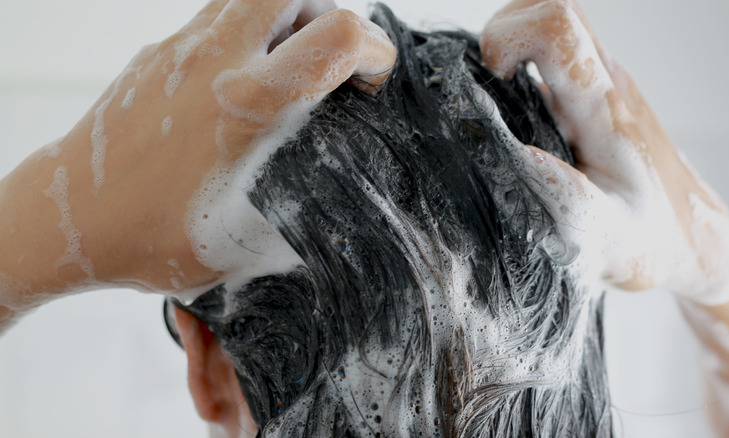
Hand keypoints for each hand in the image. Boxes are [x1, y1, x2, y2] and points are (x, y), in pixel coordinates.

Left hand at [0, 0, 395, 301]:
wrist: (67, 220)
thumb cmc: (151, 238)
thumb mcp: (249, 245)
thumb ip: (305, 217)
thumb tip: (336, 211)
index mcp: (249, 105)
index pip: (339, 36)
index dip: (375, 50)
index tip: (371, 78)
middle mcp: (215, 62)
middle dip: (327, 13)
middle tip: (329, 59)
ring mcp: (179, 50)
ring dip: (283, 21)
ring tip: (285, 71)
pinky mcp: (155, 55)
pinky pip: (214, 23)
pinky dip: (243, 39)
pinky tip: (235, 91)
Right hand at [480, 0, 728, 304]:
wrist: (689, 235)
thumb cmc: (650, 239)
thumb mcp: (606, 237)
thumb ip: (565, 201)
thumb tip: (516, 154)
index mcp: (604, 107)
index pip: (556, 28)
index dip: (507, 39)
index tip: (492, 84)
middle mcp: (604, 83)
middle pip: (552, 10)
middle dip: (503, 37)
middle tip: (489, 91)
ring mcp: (600, 86)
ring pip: (552, 30)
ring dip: (511, 53)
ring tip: (497, 108)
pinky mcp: (590, 97)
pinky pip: (551, 58)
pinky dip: (519, 73)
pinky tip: (514, 121)